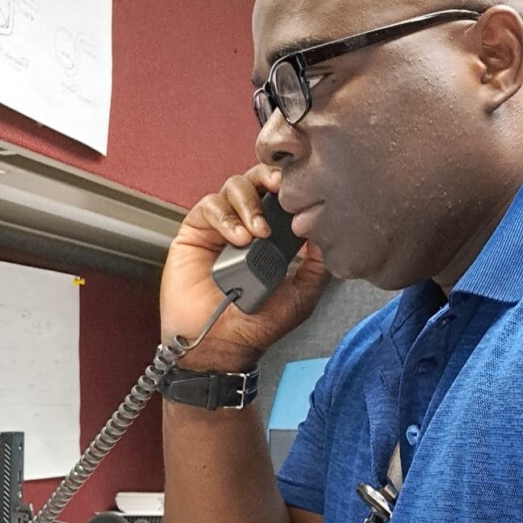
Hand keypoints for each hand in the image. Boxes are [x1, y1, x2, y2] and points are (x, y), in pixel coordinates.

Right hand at [160, 164, 329, 369]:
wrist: (221, 344)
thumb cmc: (257, 323)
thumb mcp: (301, 295)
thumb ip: (318, 266)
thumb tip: (327, 234)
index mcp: (272, 234)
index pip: (280, 194)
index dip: (291, 184)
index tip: (304, 187)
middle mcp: (245, 223)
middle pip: (256, 179)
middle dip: (269, 178)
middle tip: (280, 189)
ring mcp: (220, 226)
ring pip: (233, 186)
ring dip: (249, 203)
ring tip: (258, 232)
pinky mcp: (195, 231)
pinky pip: (209, 207)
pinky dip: (226, 217)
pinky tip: (238, 239)